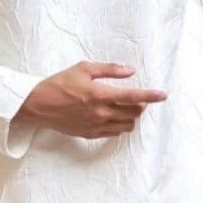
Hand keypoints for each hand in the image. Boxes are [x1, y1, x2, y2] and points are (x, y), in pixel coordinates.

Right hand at [13, 61, 166, 138]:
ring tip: (124, 107)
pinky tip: (114, 117)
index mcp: (100, 94)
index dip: (150, 96)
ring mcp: (96, 126)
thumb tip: (130, 71)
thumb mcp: (84, 68)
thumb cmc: (60, 83)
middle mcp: (100, 113)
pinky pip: (114, 133)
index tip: (163, 95)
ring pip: (126, 125)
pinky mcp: (90, 134)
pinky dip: (120, 125)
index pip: (133, 97)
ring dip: (131, 116)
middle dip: (140, 105)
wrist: (38, 105)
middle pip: (133, 113)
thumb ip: (109, 69)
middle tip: (137, 98)